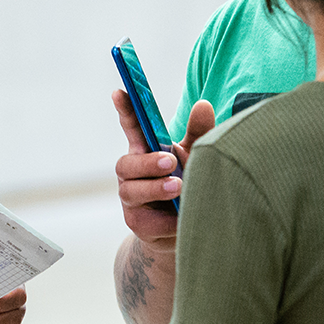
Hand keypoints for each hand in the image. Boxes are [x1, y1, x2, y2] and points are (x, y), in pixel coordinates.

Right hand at [112, 92, 215, 250]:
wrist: (183, 231)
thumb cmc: (187, 185)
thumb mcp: (196, 156)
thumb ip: (199, 133)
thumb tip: (203, 104)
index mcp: (145, 151)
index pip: (132, 127)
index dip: (124, 110)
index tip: (119, 91)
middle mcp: (132, 174)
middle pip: (126, 164)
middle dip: (146, 162)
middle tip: (170, 160)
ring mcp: (131, 199)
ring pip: (132, 191)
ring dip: (155, 188)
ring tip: (178, 187)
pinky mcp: (137, 224)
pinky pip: (148, 221)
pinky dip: (168, 219)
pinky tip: (181, 217)